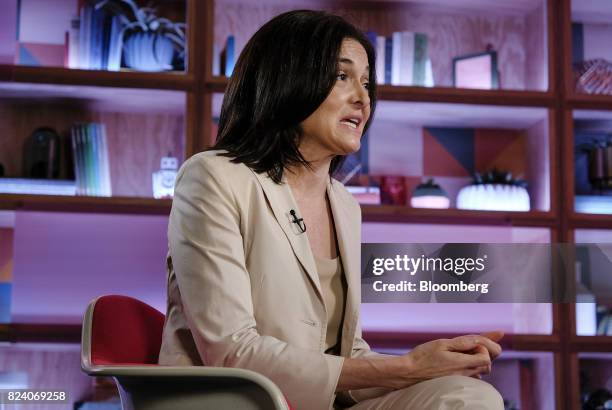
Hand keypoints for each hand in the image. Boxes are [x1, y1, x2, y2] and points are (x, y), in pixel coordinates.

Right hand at [387, 332, 503, 388]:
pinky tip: (458, 358)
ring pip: (480, 370)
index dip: (484, 345)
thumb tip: (481, 339)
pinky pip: (472, 374)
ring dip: (477, 358)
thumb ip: (464, 342)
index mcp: (463, 363)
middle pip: (488, 364)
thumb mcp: (443, 344)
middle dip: (484, 351)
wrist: (409, 372)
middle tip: (468, 344)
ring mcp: (461, 379)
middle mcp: (465, 374)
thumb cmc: (423, 357)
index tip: (471, 341)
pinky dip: (470, 365)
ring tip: (462, 350)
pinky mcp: (456, 382)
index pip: (488, 356)